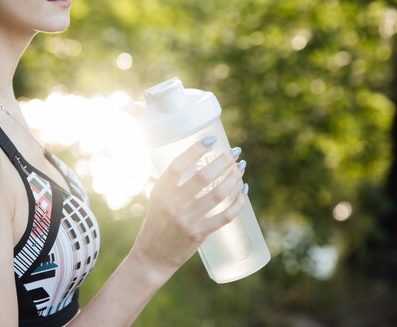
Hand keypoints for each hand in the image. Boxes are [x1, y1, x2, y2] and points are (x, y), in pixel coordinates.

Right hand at [132, 139, 246, 279]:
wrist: (152, 256)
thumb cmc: (157, 223)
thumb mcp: (158, 199)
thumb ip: (173, 183)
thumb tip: (200, 160)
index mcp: (161, 191)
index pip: (178, 165)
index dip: (196, 150)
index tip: (212, 139)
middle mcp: (173, 204)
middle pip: (203, 177)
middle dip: (223, 161)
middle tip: (234, 153)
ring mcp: (187, 220)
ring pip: (218, 194)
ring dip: (233, 178)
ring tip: (240, 168)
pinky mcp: (199, 234)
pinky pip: (225, 215)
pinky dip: (238, 202)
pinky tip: (244, 191)